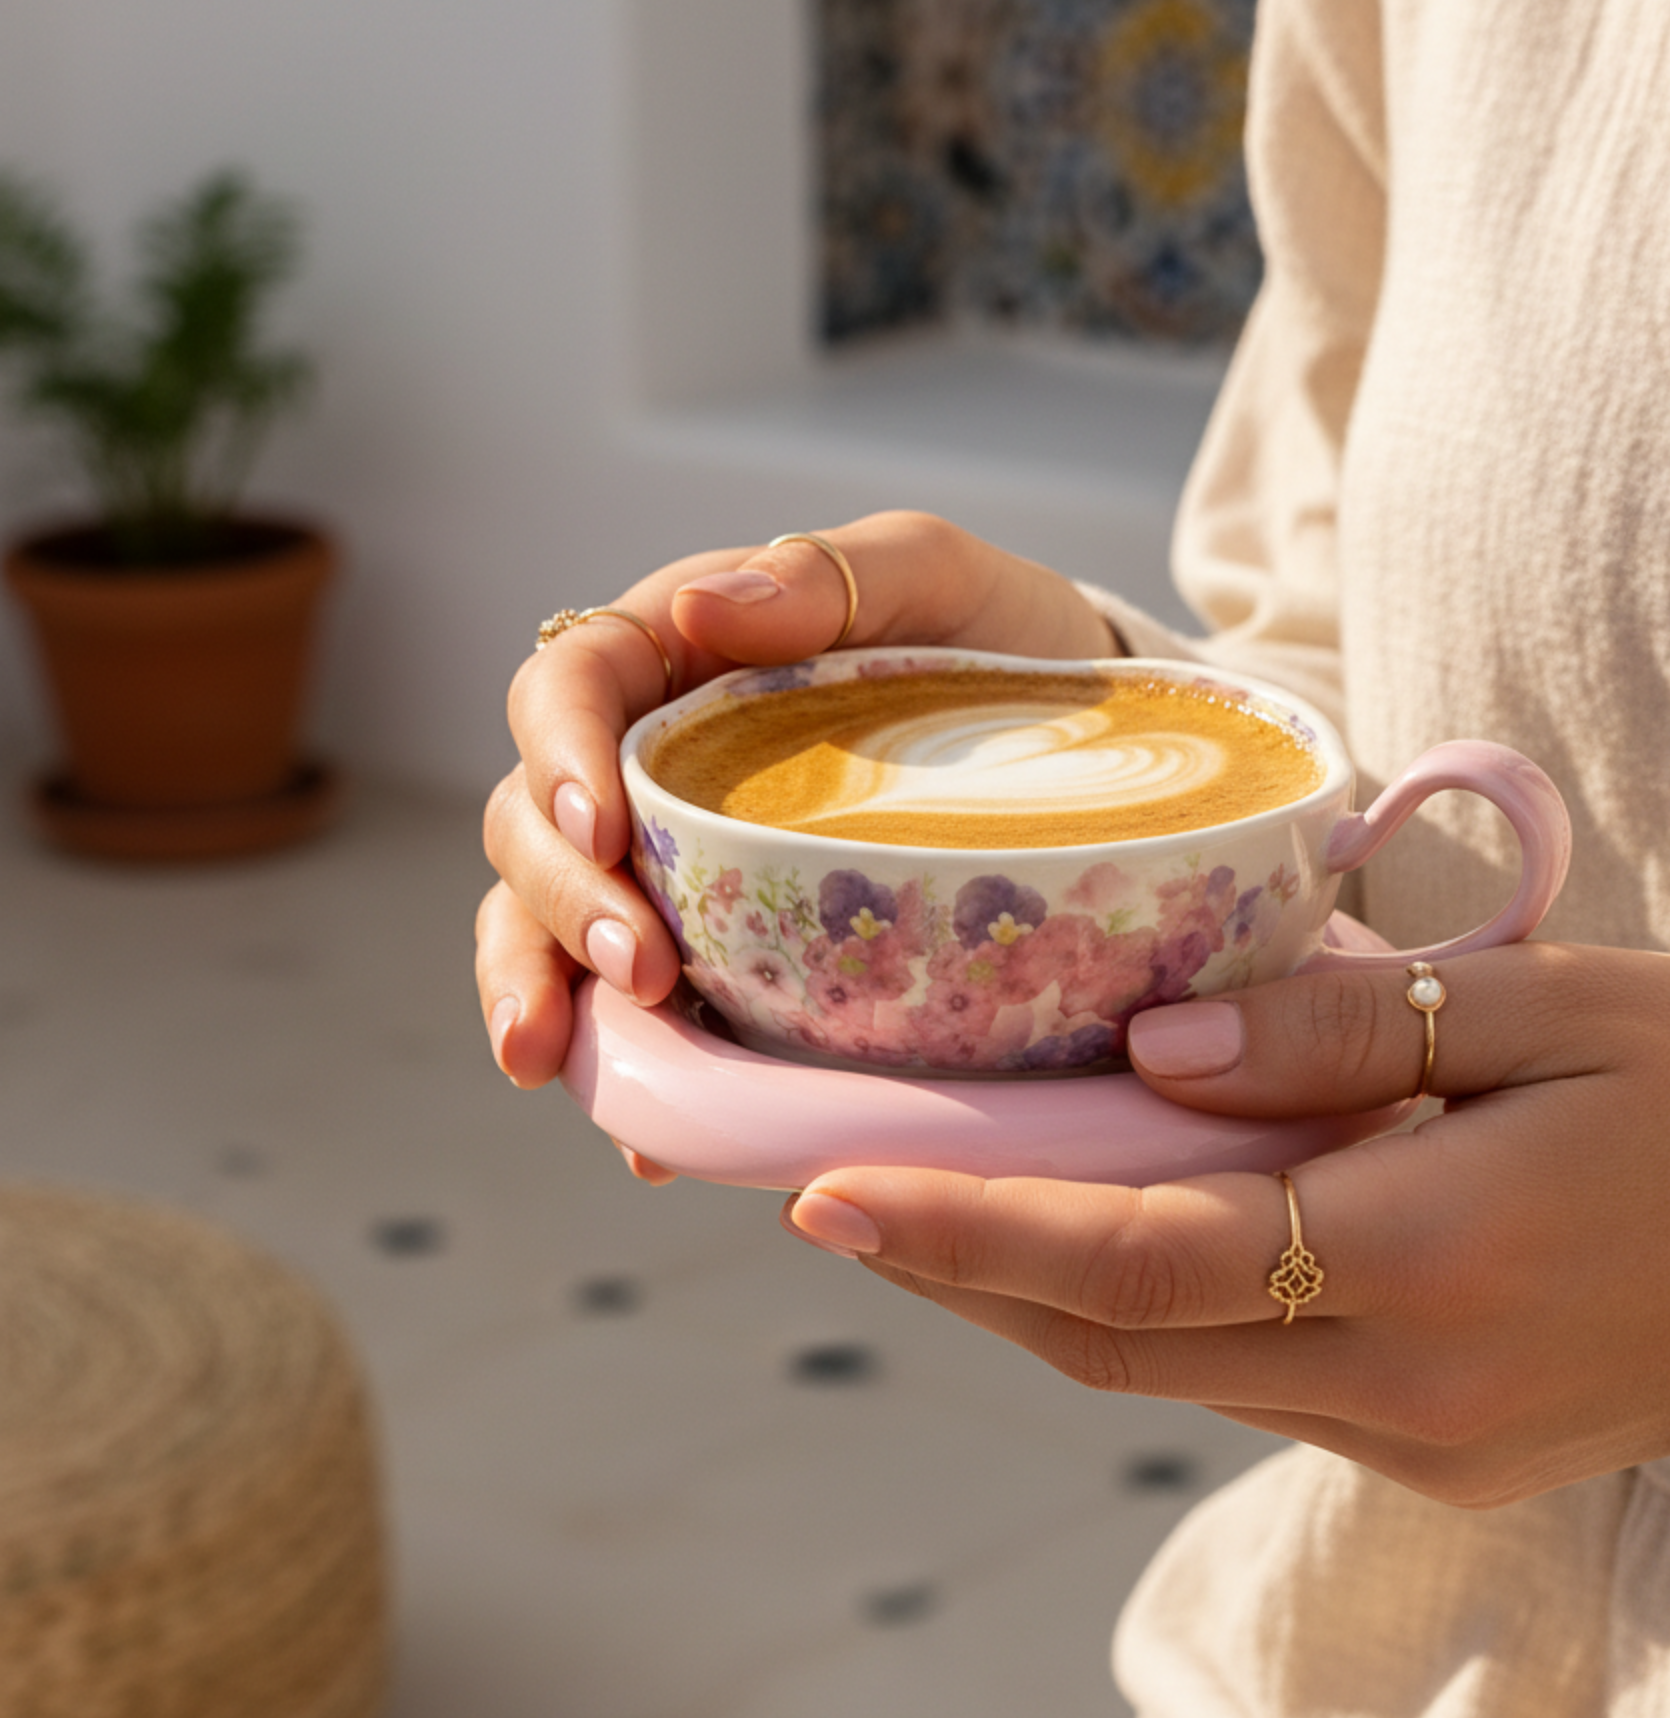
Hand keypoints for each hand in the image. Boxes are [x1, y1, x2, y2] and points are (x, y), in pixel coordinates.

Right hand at [477, 511, 1120, 1151]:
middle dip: (559, 902)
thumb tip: (703, 603)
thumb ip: (830, 575)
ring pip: (549, 921)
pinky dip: (630, 1073)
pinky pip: (638, 1011)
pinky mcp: (720, 949)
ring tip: (557, 1064)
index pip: (568, 686)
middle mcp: (652, 762)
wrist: (1086, 736)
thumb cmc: (999, 636)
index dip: (558, 756)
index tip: (602, 827)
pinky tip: (650, 1142)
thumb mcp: (936, 578)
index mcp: (680, 653)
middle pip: (534, 822)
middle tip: (641, 972)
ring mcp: (674, 863)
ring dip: (543, 989)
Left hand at [782, 944, 1669, 1504]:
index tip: (824, 1190)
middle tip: (835, 1185)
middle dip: (961, 1272)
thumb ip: (1340, 1034)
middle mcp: (1408, 1384)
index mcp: (1436, 1259)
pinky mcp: (1437, 1451)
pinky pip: (1248, 1383)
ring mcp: (1421, 1438)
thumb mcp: (1554, 1009)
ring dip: (1043, 1293)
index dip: (965, 1232)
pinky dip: (1150, 1311)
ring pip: (1170, 1374)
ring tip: (942, 1195)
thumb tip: (1147, 1051)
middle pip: (1119, 1341)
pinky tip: (1109, 1231)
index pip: (1140, 1260)